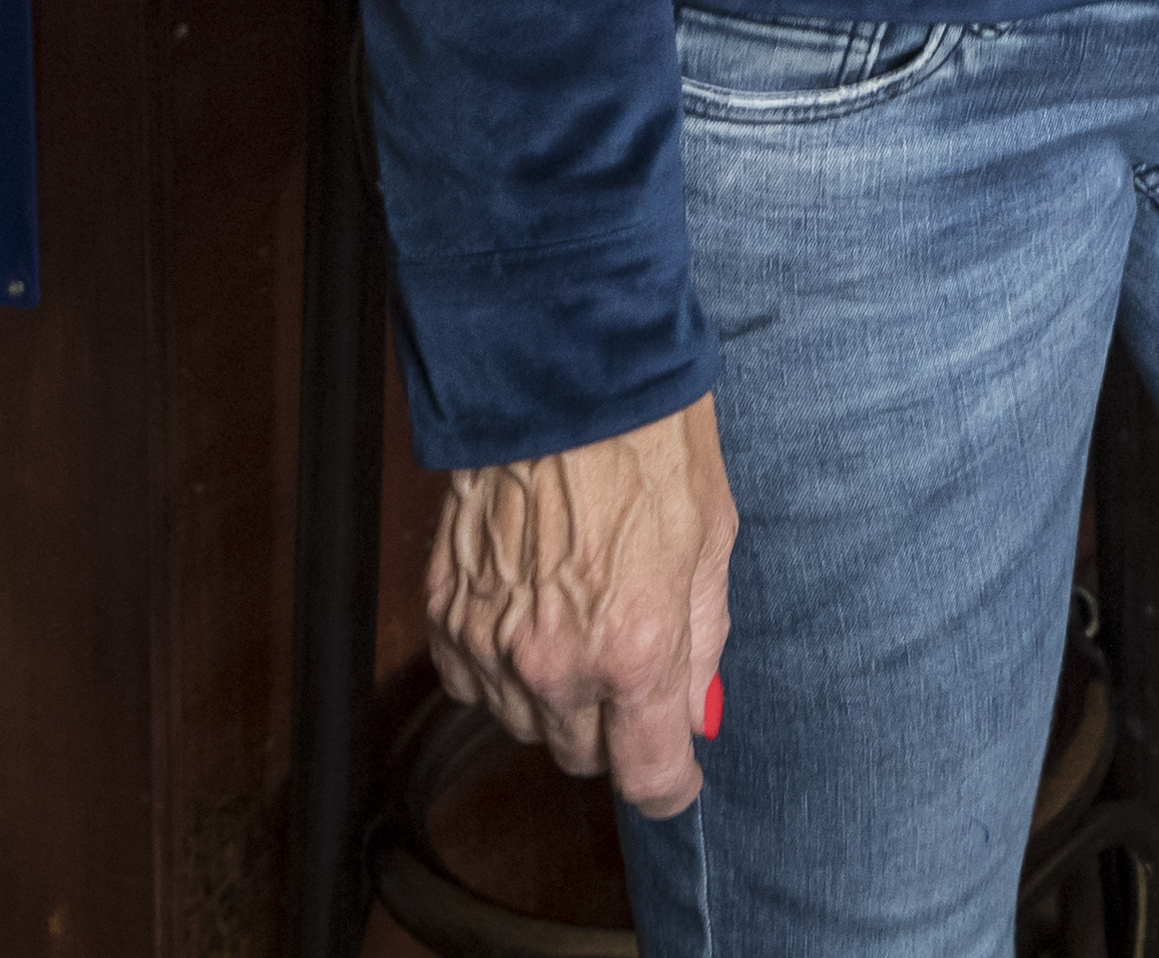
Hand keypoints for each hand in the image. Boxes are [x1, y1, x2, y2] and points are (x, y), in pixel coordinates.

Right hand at [426, 397, 736, 820]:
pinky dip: (498, 669)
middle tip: (634, 674)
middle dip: (616, 730)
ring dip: (555, 700)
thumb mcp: (711, 542)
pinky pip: (469, 681)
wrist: (562, 373)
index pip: (646, 775)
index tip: (677, 774)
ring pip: (522, 724)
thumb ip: (702, 643)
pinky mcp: (446, 610)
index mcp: (634, 647)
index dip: (670, 784)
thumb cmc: (648, 441)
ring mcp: (491, 640)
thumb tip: (692, 710)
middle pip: (582, 755)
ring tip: (580, 627)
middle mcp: (555, 661)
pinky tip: (528, 619)